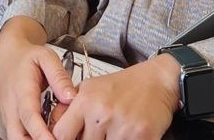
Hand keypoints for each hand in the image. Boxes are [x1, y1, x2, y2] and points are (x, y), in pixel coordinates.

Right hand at [0, 17, 75, 139]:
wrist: (6, 56)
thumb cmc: (26, 56)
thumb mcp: (45, 57)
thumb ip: (59, 76)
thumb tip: (71, 98)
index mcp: (21, 91)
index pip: (29, 117)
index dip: (42, 133)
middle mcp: (12, 107)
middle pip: (18, 137)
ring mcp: (9, 116)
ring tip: (56, 137)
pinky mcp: (10, 122)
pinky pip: (18, 137)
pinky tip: (48, 136)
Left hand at [50, 54, 179, 139]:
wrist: (157, 80)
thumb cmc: (124, 85)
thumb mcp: (91, 88)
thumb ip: (72, 108)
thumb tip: (55, 128)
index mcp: (85, 100)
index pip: (61, 134)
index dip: (62, 139)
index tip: (69, 138)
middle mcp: (102, 114)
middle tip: (99, 132)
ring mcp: (121, 127)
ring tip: (113, 132)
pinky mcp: (141, 137)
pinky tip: (125, 134)